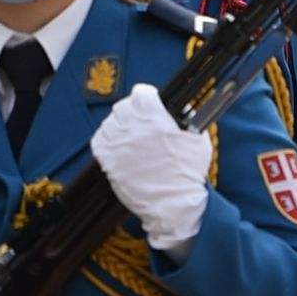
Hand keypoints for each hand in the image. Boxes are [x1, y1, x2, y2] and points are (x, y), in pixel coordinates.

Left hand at [89, 82, 211, 256]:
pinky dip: (105, 141)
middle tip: (139, 124)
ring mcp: (118, 142)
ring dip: (118, 127)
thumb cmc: (187, 173)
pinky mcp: (107, 160)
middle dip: (132, 113)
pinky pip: (98, 140)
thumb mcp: (197, 140)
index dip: (146, 98)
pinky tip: (116, 147)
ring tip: (129, 138)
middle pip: (123, 106)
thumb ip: (189, 120)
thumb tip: (183, 110)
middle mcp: (133, 126)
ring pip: (109, 123)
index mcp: (155, 116)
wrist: (172, 203)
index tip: (148, 104)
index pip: (141, 93)